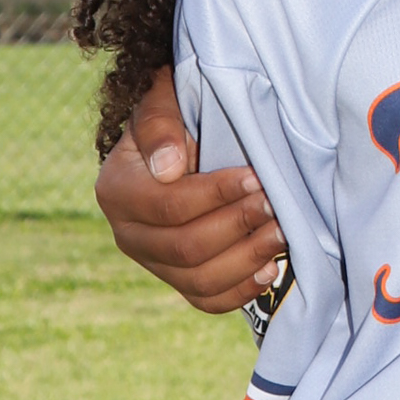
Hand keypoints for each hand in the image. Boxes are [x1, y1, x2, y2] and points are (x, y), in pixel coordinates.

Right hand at [95, 64, 286, 315]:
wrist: (180, 142)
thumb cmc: (176, 116)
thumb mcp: (161, 100)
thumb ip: (160, 123)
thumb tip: (169, 167)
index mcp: (118, 191)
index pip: (168, 206)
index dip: (216, 195)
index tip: (256, 179)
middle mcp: (128, 234)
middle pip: (186, 247)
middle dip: (238, 226)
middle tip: (276, 205)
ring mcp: (153, 262)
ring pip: (198, 280)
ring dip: (246, 259)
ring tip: (282, 233)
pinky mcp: (178, 279)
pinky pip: (206, 300)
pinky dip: (240, 291)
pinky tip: (269, 269)